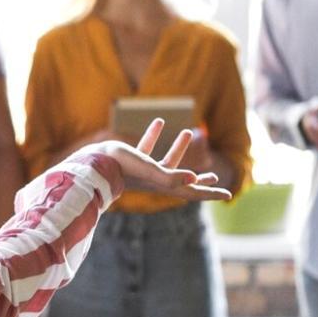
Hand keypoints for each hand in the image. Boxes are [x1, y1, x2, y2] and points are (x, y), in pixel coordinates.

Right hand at [90, 119, 232, 202]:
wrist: (89, 165)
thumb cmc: (118, 167)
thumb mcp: (147, 169)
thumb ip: (169, 176)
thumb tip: (193, 178)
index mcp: (163, 186)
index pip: (192, 192)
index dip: (211, 193)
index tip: (228, 194)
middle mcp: (154, 181)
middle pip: (183, 182)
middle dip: (200, 180)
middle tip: (214, 177)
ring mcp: (142, 171)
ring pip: (166, 162)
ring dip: (178, 149)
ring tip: (187, 133)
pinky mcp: (129, 160)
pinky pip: (147, 148)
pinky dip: (154, 135)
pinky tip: (158, 121)